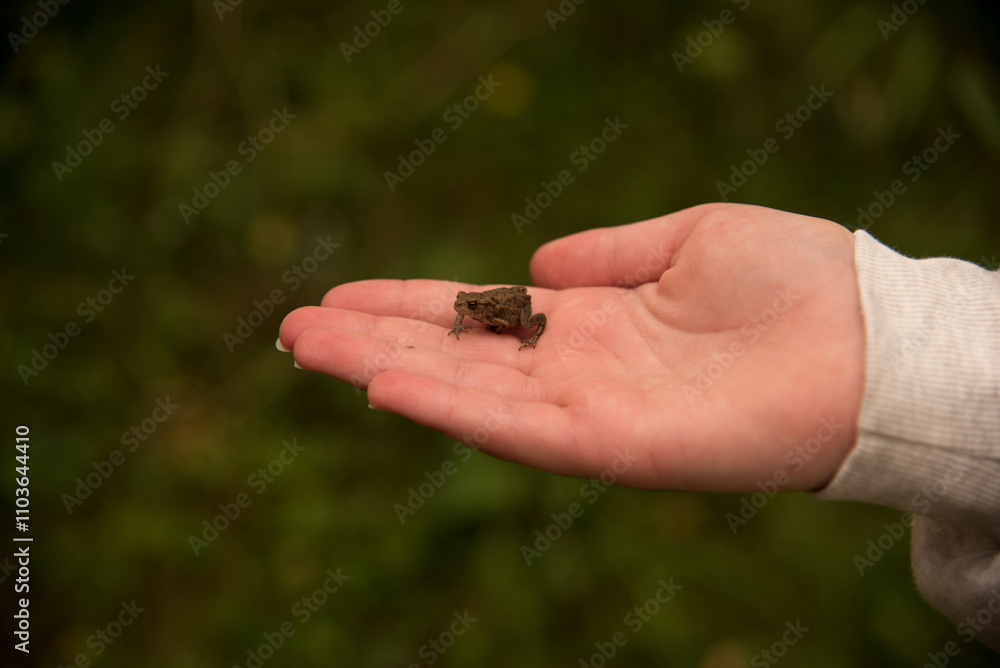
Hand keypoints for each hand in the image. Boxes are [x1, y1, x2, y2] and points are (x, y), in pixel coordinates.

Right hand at [278, 203, 864, 491]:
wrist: (872, 335)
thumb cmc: (795, 281)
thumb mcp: (688, 238)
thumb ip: (609, 255)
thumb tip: (538, 263)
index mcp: (591, 321)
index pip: (479, 314)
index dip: (410, 303)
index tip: (341, 293)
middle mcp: (578, 370)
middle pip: (456, 356)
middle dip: (372, 339)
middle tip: (290, 327)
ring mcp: (592, 411)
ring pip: (468, 394)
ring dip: (386, 370)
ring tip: (310, 348)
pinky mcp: (618, 445)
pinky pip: (519, 429)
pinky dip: (453, 409)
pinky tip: (387, 386)